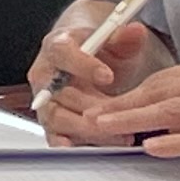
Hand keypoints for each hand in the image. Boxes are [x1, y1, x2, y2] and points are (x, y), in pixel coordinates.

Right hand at [24, 0, 166, 141]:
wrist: (83, 59)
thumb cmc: (95, 49)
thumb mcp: (112, 39)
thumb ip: (124, 37)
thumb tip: (135, 31)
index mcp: (56, 47)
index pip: (62, 54)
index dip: (83, 66)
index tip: (108, 77)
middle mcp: (44, 75)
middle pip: (58, 94)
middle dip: (89, 108)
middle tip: (118, 115)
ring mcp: (45, 101)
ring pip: (57, 119)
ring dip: (87, 130)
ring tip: (119, 136)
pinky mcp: (51, 121)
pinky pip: (56, 136)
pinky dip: (75, 146)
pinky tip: (99, 149)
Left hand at [69, 52, 179, 169]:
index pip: (168, 77)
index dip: (134, 90)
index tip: (106, 101)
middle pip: (163, 90)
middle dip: (123, 103)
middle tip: (89, 115)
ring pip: (175, 109)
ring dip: (136, 118)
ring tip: (106, 128)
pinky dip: (175, 140)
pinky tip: (151, 146)